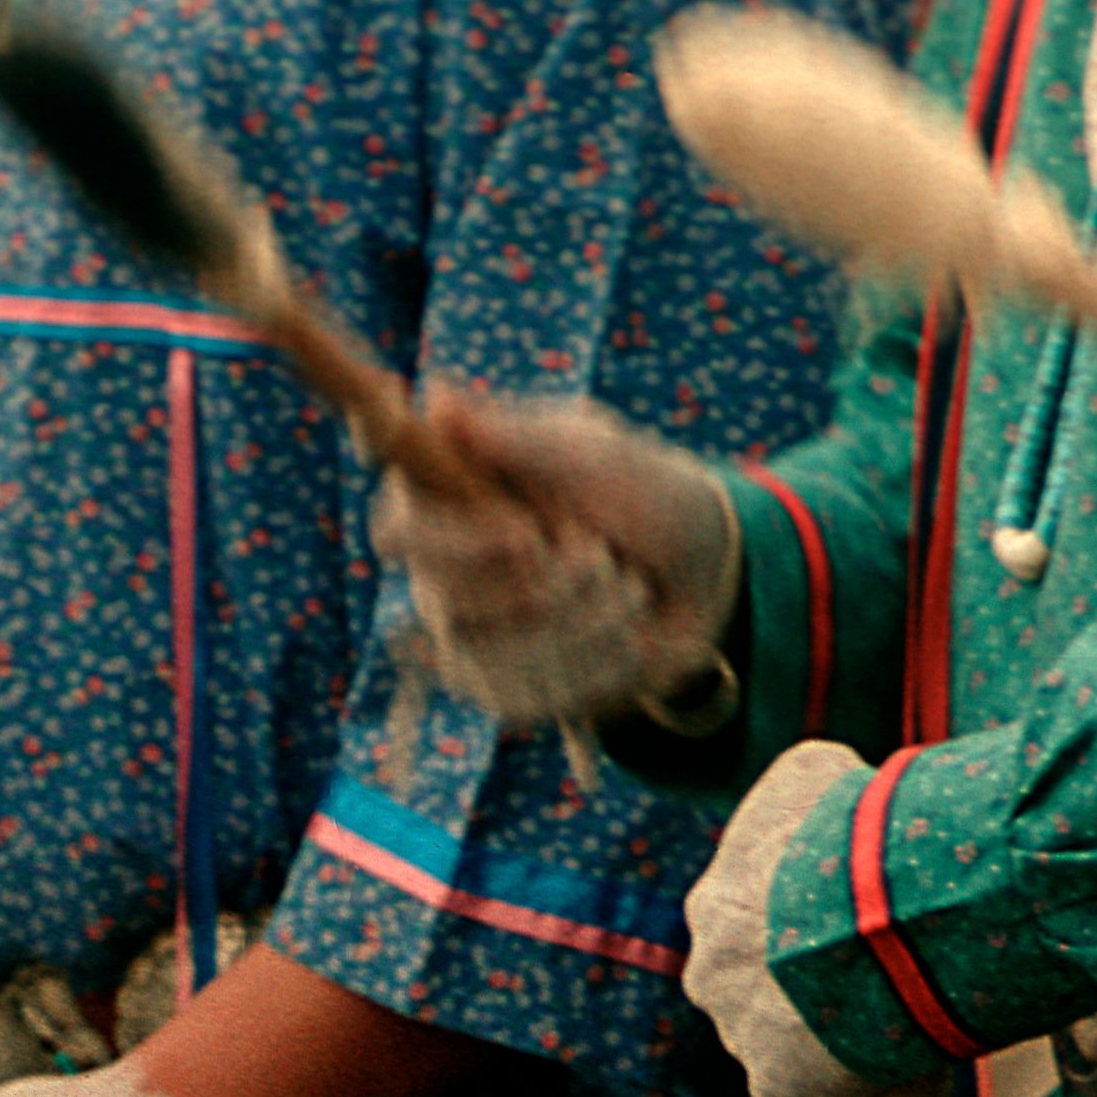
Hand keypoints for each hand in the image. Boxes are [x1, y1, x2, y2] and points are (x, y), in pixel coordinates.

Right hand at [372, 386, 742, 729]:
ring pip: (496, 659)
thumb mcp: (592, 452)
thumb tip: (435, 395)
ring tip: (628, 589)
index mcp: (451, 505)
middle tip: (601, 552)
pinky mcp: (507, 694)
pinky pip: (528, 701)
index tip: (521, 531)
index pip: (393, 530)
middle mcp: (445, 576)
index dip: (444, 539)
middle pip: (448, 605)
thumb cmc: (641, 493)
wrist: (702, 573)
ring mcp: (472, 643)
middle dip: (551, 582)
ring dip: (586, 623)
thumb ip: (515, 436)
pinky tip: (628, 638)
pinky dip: (596, 667)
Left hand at [683, 741, 885, 1096]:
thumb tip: (818, 811)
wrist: (892, 901)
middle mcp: (710, 975)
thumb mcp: (816, 775)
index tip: (855, 926)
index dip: (807, 927)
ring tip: (893, 1030)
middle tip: (880, 979)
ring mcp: (742, 1042)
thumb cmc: (861, 825)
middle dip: (805, 992)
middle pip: (757, 994)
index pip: (754, 925)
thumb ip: (797, 801)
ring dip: (824, 1049)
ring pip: (779, 1055)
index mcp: (713, 904)